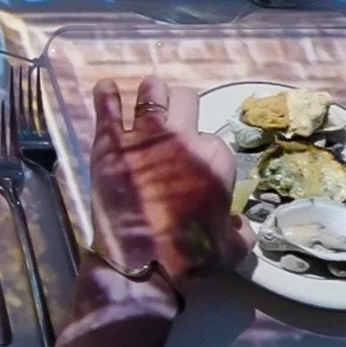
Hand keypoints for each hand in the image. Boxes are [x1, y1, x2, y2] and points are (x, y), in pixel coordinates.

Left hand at [89, 75, 247, 284]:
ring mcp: (145, 137)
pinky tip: (106, 87)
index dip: (205, 150)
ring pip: (152, 96)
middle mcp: (184, 139)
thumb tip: (238, 225)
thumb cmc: (192, 255)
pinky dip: (106, 95)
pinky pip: (108, 109)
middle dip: (183, 106)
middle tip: (175, 114)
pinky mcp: (111, 144)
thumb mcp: (232, 248)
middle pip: (187, 102)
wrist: (143, 259)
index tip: (195, 160)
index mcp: (216, 159)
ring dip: (152, 91)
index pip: (213, 139)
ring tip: (149, 90)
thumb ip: (239, 231)